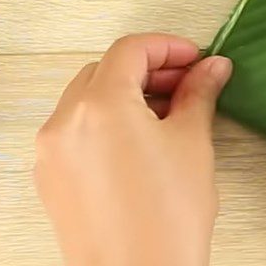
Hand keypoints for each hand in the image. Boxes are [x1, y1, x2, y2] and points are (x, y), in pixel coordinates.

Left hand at [35, 33, 231, 265]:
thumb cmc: (167, 219)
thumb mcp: (193, 141)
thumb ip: (199, 93)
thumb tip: (213, 67)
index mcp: (99, 106)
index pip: (131, 50)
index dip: (168, 47)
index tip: (196, 59)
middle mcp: (65, 123)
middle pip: (107, 70)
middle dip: (149, 69)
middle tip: (188, 82)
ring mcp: (52, 154)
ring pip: (89, 98)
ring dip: (128, 93)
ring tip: (169, 112)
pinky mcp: (52, 180)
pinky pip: (77, 130)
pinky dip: (108, 120)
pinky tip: (143, 139)